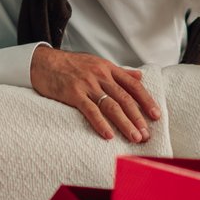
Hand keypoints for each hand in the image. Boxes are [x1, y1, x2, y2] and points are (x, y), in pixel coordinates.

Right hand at [30, 46, 159, 142]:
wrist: (43, 62)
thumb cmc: (70, 65)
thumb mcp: (97, 63)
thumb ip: (119, 72)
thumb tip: (140, 75)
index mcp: (108, 68)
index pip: (133, 85)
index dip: (146, 100)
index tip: (156, 115)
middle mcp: (100, 75)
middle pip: (124, 98)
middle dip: (138, 117)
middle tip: (147, 134)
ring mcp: (87, 84)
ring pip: (111, 105)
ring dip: (124, 123)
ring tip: (134, 137)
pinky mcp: (73, 93)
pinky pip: (90, 110)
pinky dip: (100, 123)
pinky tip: (108, 135)